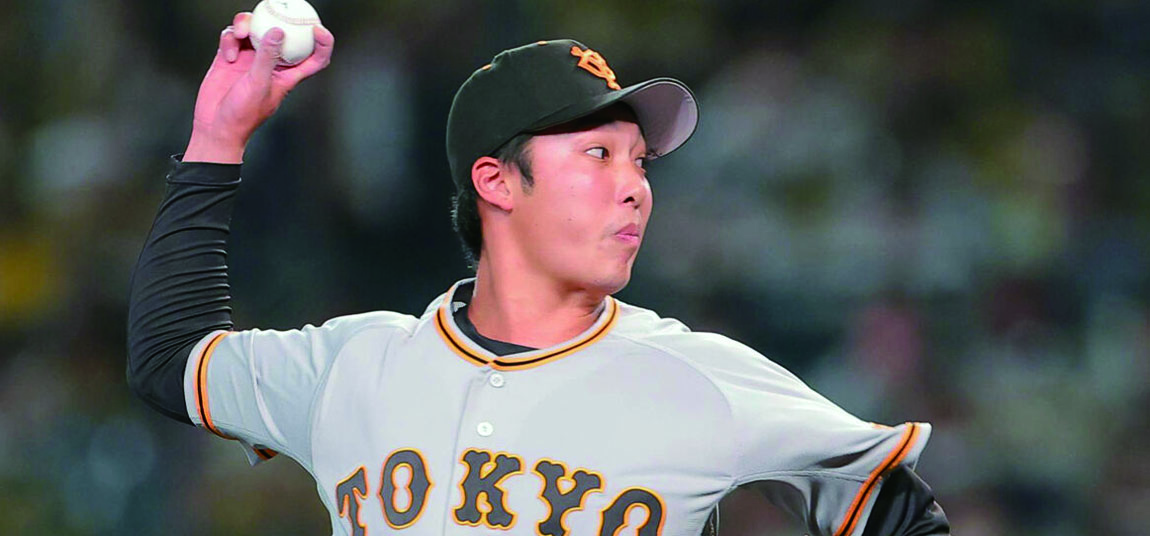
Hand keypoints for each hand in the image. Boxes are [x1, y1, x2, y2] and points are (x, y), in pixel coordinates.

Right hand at [183, 12, 334, 162]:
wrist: (214, 125)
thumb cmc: (242, 115)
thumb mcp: (258, 85)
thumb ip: (267, 58)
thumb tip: (278, 33)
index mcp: (287, 75)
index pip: (314, 58)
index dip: (323, 43)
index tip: (318, 29)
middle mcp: (271, 64)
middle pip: (282, 35)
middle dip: (279, 21)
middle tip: (276, 9)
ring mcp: (250, 58)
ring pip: (254, 30)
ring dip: (247, 25)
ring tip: (241, 32)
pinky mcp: (231, 56)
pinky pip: (233, 36)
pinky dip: (230, 39)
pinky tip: (228, 53)